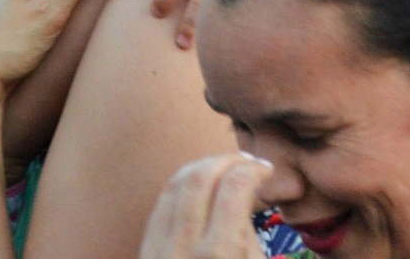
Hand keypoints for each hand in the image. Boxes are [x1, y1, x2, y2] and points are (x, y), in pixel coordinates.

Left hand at [139, 153, 271, 258]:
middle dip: (227, 160)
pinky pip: (159, 206)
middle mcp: (184, 248)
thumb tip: (242, 197)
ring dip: (202, 168)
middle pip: (200, 178)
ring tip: (225, 169)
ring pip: (175, 185)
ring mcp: (156, 250)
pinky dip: (181, 186)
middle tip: (247, 162)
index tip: (266, 169)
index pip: (234, 189)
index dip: (253, 169)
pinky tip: (198, 188)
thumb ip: (247, 235)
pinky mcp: (144, 253)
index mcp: (220, 255)